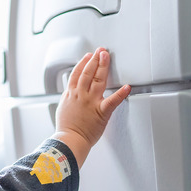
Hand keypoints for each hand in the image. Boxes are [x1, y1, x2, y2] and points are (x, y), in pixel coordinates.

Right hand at [53, 48, 129, 167]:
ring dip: (102, 66)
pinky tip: (127, 87)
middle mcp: (81, 95)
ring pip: (98, 80)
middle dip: (94, 59)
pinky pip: (113, 101)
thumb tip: (70, 92)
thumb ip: (68, 97)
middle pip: (88, 72)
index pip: (77, 73)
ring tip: (106, 56)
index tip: (88, 56)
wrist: (69, 140)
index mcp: (71, 94)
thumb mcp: (62, 108)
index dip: (83, 62)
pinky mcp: (101, 112)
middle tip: (100, 51)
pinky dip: (121, 93)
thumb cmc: (66, 128)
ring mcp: (91, 102)